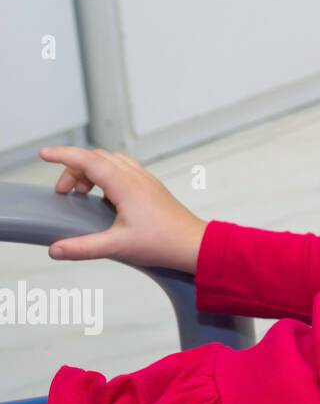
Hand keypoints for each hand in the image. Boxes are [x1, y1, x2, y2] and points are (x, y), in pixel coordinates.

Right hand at [38, 146, 207, 273]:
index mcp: (126, 185)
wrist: (193, 244)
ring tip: (80, 195)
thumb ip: (83, 248)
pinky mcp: (150, 187)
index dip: (63, 155)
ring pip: (111, 161)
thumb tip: (54, 250)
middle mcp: (136, 176)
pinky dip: (105, 175)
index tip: (43, 154)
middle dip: (73, 169)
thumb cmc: (161, 243)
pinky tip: (102, 197)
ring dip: (90, 171)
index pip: (88, 160)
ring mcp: (145, 180)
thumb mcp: (117, 246)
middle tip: (62, 193)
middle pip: (97, 158)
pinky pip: (123, 169)